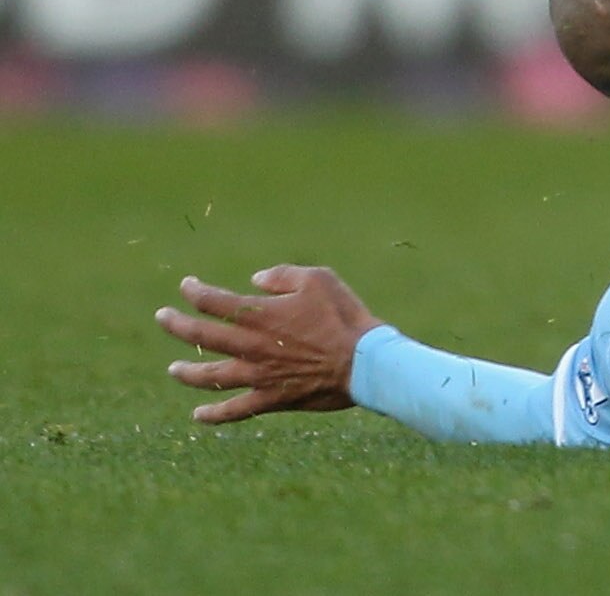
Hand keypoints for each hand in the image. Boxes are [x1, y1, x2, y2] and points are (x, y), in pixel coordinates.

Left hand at [157, 266, 379, 424]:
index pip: (215, 302)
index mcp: (261, 315)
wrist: (364, 361)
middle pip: (202, 336)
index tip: (186, 285)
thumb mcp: (319, 280)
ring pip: (210, 376)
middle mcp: (251, 345)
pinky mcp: (270, 398)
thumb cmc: (344, 316)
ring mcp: (258, 375)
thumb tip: (255, 280)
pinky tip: (198, 417)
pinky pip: (235, 410)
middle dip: (176, 325)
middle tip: (161, 317)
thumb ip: (283, 276)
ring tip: (172, 369)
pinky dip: (214, 415)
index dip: (195, 292)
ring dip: (187, 372)